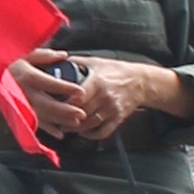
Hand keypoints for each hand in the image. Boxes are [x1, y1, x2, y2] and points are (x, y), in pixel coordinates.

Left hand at [16, 53, 185, 144]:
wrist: (140, 81)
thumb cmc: (116, 70)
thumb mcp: (97, 62)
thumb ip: (77, 62)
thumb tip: (56, 59)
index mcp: (98, 82)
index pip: (77, 97)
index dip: (64, 104)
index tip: (53, 105)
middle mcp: (105, 97)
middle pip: (81, 113)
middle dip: (66, 118)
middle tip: (54, 119)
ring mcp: (112, 109)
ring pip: (90, 124)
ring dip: (75, 128)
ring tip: (65, 126)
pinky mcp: (118, 119)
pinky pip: (102, 132)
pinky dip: (91, 134)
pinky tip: (83, 132)